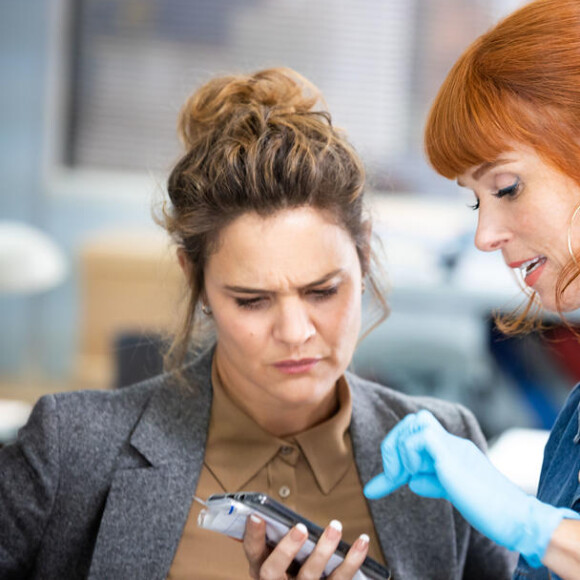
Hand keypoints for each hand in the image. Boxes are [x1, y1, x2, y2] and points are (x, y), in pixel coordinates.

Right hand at [243, 514, 369, 578]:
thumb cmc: (292, 568)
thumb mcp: (278, 556)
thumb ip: (279, 537)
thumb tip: (284, 511)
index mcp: (261, 570)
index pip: (252, 553)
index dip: (253, 536)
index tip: (257, 516)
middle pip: (274, 571)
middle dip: (286, 549)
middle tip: (300, 528)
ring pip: (310, 577)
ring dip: (324, 550)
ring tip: (335, 526)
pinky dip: (353, 560)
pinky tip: (362, 541)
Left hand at [363, 410, 578, 567]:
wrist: (516, 519)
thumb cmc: (489, 509)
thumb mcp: (453, 492)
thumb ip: (432, 482)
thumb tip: (411, 480)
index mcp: (451, 449)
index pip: (416, 436)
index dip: (394, 455)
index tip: (376, 489)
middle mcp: (452, 442)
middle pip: (413, 420)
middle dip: (392, 443)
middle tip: (392, 476)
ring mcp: (453, 446)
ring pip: (416, 420)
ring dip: (398, 447)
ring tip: (400, 475)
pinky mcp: (453, 455)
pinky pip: (422, 436)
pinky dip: (408, 453)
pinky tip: (414, 475)